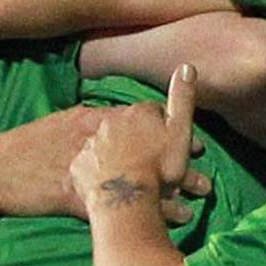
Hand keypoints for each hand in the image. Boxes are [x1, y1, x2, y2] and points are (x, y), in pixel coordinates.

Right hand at [0, 104, 207, 221]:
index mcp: (90, 120)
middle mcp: (95, 140)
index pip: (140, 114)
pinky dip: (155, 212)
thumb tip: (117, 119)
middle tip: (203, 161)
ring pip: (143, 174)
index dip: (169, 123)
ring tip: (203, 190)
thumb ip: (91, 123)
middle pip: (150, 143)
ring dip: (177, 183)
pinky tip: (179, 217)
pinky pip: (125, 205)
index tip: (190, 133)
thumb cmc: (25, 151)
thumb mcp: (60, 126)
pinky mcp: (78, 196)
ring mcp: (87, 168)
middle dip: (180, 152)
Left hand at [67, 64, 202, 221]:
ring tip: (134, 182)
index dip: (165, 128)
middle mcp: (110, 122)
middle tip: (156, 168)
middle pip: (129, 129)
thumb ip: (183, 99)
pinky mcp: (79, 166)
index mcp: (137, 113)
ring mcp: (92, 144)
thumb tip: (187, 66)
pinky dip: (100, 174)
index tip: (174, 145)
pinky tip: (110, 188)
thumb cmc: (158, 167)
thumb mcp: (180, 131)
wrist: (126, 200)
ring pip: (110, 148)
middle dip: (142, 144)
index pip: (154, 113)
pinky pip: (91, 167)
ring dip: (120, 159)